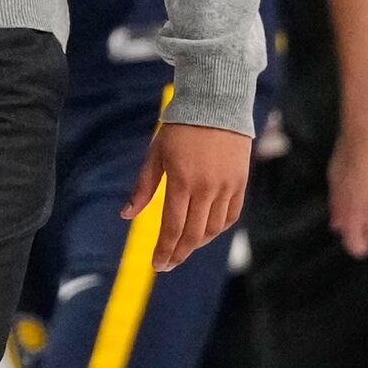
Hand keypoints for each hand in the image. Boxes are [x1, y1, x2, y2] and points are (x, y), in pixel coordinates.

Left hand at [127, 121, 250, 271]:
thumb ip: (143, 188)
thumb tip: (126, 215)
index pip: (173, 228)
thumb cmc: (179, 128)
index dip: (165, 250)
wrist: (216, 103)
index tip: (157, 264)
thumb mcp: (156, 154)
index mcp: (182, 181)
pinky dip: (217, 229)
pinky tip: (205, 232)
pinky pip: (230, 216)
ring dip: (197, 243)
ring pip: (213, 229)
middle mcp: (206, 188)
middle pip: (193, 234)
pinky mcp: (240, 182)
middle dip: (179, 254)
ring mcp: (226, 186)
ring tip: (183, 247)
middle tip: (167, 264)